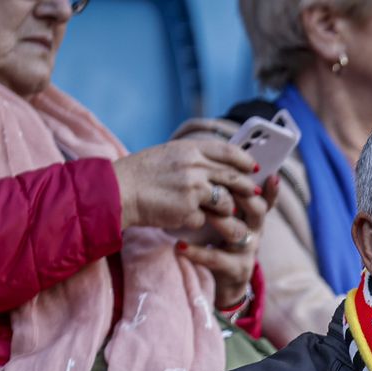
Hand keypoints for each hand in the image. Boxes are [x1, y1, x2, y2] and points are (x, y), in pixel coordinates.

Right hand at [113, 139, 259, 231]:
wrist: (116, 191)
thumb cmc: (140, 175)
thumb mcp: (167, 157)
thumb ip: (192, 159)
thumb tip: (220, 165)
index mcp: (188, 150)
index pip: (227, 151)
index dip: (244, 159)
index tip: (253, 167)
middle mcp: (194, 167)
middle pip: (234, 178)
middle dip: (247, 189)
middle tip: (254, 195)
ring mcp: (193, 189)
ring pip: (226, 203)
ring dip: (226, 212)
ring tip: (223, 217)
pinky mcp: (189, 210)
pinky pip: (204, 219)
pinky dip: (197, 221)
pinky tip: (183, 218)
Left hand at [179, 174, 278, 308]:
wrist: (224, 279)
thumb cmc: (221, 240)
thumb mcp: (230, 218)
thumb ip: (226, 197)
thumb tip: (215, 165)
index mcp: (253, 217)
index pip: (264, 198)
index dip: (271, 189)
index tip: (271, 175)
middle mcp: (254, 232)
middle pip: (258, 210)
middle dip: (243, 197)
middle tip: (224, 185)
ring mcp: (246, 251)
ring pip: (237, 232)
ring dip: (219, 221)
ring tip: (200, 213)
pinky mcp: (235, 269)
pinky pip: (217, 259)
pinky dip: (197, 252)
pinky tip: (180, 246)